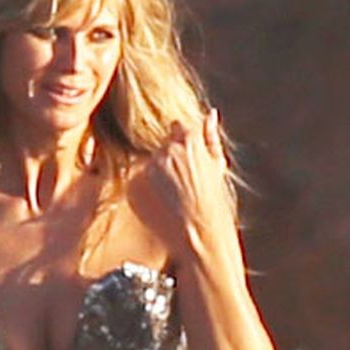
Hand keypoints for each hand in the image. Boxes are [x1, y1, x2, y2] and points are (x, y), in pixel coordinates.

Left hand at [130, 111, 235, 254]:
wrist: (200, 236)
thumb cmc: (214, 203)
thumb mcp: (217, 167)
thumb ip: (211, 138)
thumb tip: (210, 113)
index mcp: (188, 140)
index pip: (177, 128)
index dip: (182, 145)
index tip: (187, 165)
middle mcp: (165, 151)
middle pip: (160, 147)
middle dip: (167, 161)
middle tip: (179, 186)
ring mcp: (147, 168)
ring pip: (146, 164)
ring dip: (154, 176)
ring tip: (170, 199)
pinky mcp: (132, 186)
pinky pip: (135, 182)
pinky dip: (143, 191)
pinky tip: (159, 206)